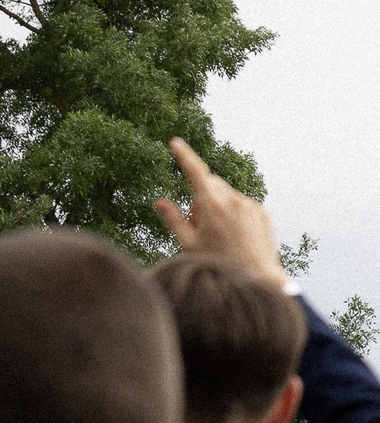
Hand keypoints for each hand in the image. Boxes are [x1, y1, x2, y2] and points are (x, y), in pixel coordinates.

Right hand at [155, 137, 287, 288]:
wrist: (255, 279)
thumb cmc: (216, 265)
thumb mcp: (187, 245)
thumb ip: (173, 220)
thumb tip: (159, 201)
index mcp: (212, 206)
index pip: (196, 173)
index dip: (184, 156)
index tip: (175, 143)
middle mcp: (233, 199)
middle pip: (210, 184)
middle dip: (200, 197)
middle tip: (197, 225)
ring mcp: (250, 205)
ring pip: (226, 195)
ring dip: (218, 206)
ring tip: (219, 236)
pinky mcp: (262, 212)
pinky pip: (242, 204)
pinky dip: (234, 213)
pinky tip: (235, 237)